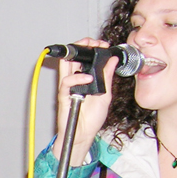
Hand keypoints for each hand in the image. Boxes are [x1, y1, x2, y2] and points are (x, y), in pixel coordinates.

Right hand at [51, 37, 118, 162]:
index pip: (85, 59)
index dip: (92, 49)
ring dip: (75, 55)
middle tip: (92, 42)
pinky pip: (66, 82)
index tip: (102, 45)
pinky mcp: (64, 96)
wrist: (84, 135)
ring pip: (66, 65)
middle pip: (73, 57)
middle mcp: (75, 81)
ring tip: (87, 50)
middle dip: (82, 46)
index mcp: (84, 79)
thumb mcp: (106, 95)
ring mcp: (68, 88)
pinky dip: (77, 78)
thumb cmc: (92, 119)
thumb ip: (107, 77)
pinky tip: (87, 78)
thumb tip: (113, 60)